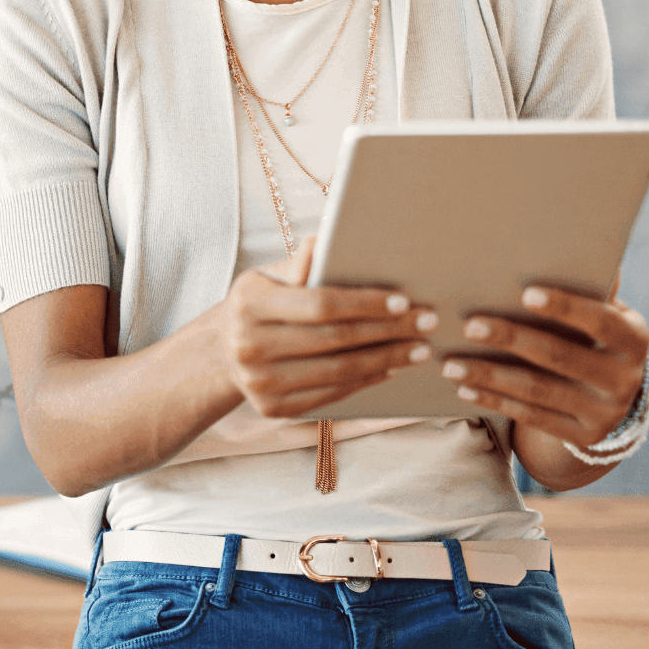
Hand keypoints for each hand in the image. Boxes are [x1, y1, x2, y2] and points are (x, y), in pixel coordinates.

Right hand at [221, 235, 438, 417]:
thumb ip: (297, 263)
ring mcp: (260, 384)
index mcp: (250, 305)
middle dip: (388, 332)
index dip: (365, 304)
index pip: (320, 304)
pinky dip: (366, 382)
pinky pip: (330, 395)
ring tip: (418, 348)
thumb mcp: (266, 275)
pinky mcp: (273, 409)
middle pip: (335, 341)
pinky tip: (390, 368)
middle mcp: (250, 347)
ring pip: (338, 373)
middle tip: (426, 323)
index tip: (403, 301)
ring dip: (386, 360)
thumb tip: (322, 240)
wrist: (221, 352)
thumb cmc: (257, 303)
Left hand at [441, 284, 648, 448]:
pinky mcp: (581, 437)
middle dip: (511, 339)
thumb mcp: (605, 312)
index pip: (600, 321)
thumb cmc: (596, 335)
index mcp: (633, 339)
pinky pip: (530, 417)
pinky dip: (494, 400)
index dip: (565, 307)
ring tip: (450, 364)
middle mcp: (624, 379)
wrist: (615, 396)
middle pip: (559, 357)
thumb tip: (569, 233)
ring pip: (537, 392)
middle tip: (469, 325)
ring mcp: (604, 414)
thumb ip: (590, 285)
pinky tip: (464, 389)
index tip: (524, 292)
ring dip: (489, 376)